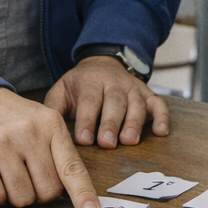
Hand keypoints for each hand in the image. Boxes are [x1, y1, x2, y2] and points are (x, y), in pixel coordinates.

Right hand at [0, 87, 101, 207]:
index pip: (71, 167)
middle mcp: (27, 132)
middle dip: (39, 192)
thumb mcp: (44, 124)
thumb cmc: (15, 121)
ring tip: (8, 172)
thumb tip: (78, 197)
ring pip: (21, 199)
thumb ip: (61, 155)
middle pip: (47, 192)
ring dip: (16, 195)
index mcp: (50, 125)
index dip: (82, 194)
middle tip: (27, 174)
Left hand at [44, 55, 168, 148]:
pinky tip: (162, 132)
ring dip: (134, 123)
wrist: (102, 62)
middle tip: (107, 144)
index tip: (84, 140)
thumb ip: (54, 107)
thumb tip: (44, 130)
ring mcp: (133, 88)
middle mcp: (113, 83)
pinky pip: (158, 104)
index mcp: (90, 82)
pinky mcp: (147, 94)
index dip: (87, 120)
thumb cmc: (80, 85)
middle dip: (111, 124)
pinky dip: (162, 117)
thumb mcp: (62, 90)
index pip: (89, 100)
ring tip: (129, 141)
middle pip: (115, 103)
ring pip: (137, 104)